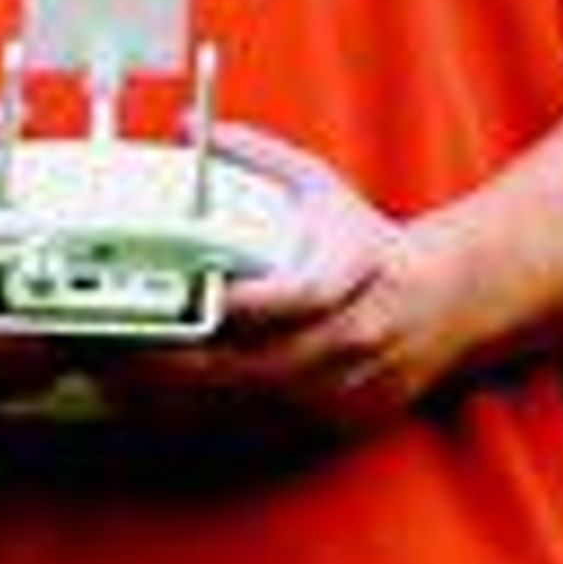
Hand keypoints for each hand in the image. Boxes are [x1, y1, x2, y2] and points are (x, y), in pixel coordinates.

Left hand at [82, 129, 469, 444]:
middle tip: (120, 350)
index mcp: (356, 271)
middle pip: (263, 366)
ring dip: (181, 400)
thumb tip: (190, 130)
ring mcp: (344, 386)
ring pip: (253, 407)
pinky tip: (154, 410)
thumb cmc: (368, 245)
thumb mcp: (322, 188)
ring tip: (118, 381)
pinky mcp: (332, 423)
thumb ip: (256, 157)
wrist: (444, 305)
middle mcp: (354, 336)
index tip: (199, 298)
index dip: (251, 304)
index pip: (303, 297)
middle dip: (184, 363)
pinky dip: (205, 424)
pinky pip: (260, 433)